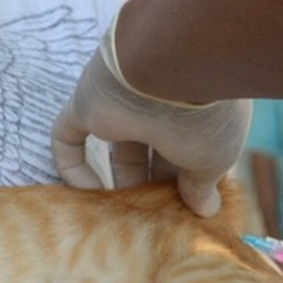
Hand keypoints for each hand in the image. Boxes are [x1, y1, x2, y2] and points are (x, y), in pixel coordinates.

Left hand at [51, 11, 250, 216]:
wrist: (174, 62)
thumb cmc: (207, 115)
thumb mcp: (213, 159)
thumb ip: (202, 186)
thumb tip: (206, 210)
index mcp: (199, 109)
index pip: (192, 149)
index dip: (190, 182)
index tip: (189, 213)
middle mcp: (163, 102)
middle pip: (158, 151)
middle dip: (159, 186)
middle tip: (159, 221)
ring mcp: (124, 101)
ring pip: (120, 148)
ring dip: (122, 183)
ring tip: (127, 220)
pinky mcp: (86, 102)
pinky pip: (68, 138)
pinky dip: (72, 167)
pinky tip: (88, 196)